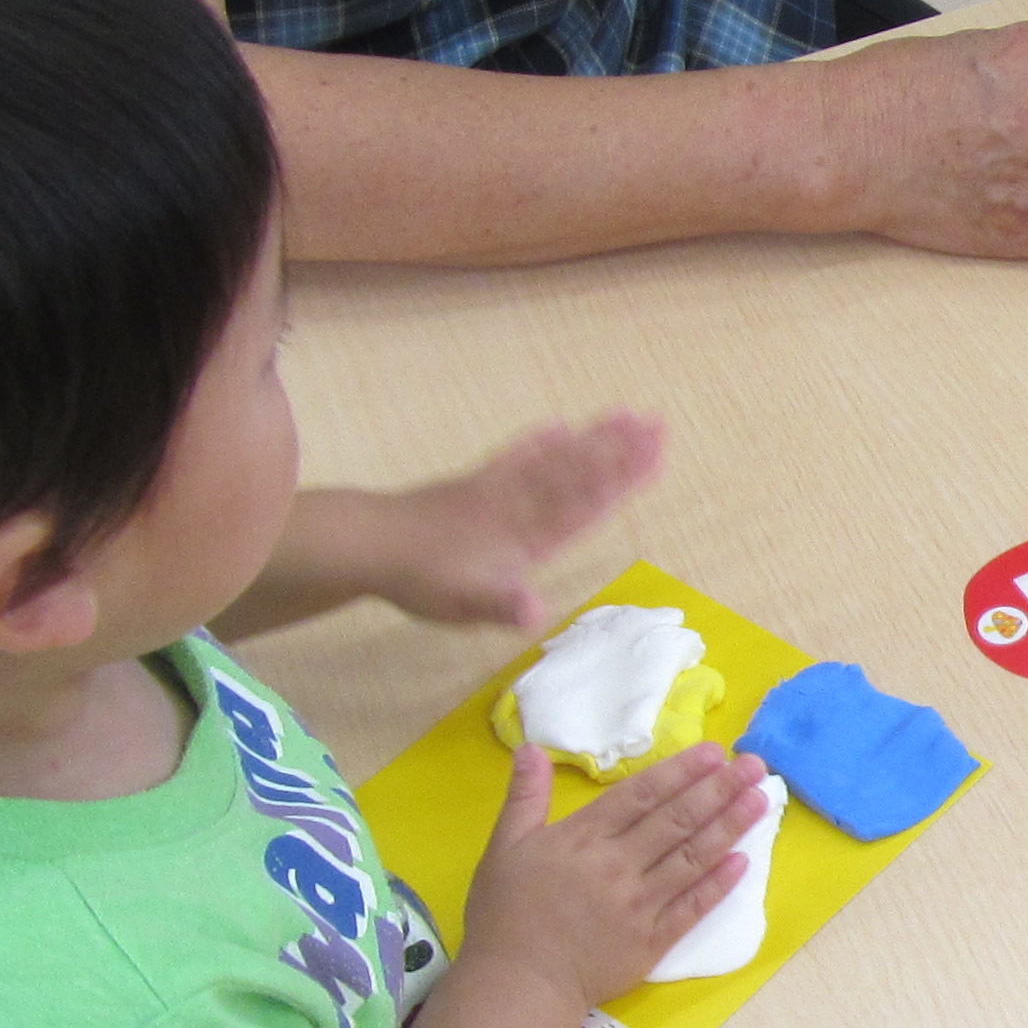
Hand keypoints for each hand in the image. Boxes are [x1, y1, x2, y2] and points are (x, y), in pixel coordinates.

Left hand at [364, 413, 665, 633]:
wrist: (369, 545)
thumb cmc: (422, 580)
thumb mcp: (465, 603)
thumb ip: (503, 605)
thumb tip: (536, 614)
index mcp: (526, 534)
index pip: (584, 502)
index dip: (622, 479)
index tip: (656, 454)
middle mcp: (519, 504)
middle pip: (578, 473)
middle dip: (620, 451)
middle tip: (658, 423)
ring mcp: (497, 490)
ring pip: (554, 460)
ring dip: (591, 438)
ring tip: (624, 414)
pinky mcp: (475, 484)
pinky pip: (514, 457)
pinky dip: (538, 442)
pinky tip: (557, 426)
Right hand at [465, 744, 764, 1013]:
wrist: (517, 985)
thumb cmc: (505, 916)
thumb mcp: (503, 847)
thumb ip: (525, 797)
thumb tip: (532, 748)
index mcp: (583, 838)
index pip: (642, 795)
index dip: (681, 771)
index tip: (715, 753)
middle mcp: (618, 865)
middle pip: (676, 820)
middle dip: (718, 789)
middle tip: (753, 766)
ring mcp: (640, 904)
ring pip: (692, 857)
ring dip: (729, 827)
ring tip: (759, 801)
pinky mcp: (652, 941)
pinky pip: (692, 907)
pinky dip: (719, 883)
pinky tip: (743, 861)